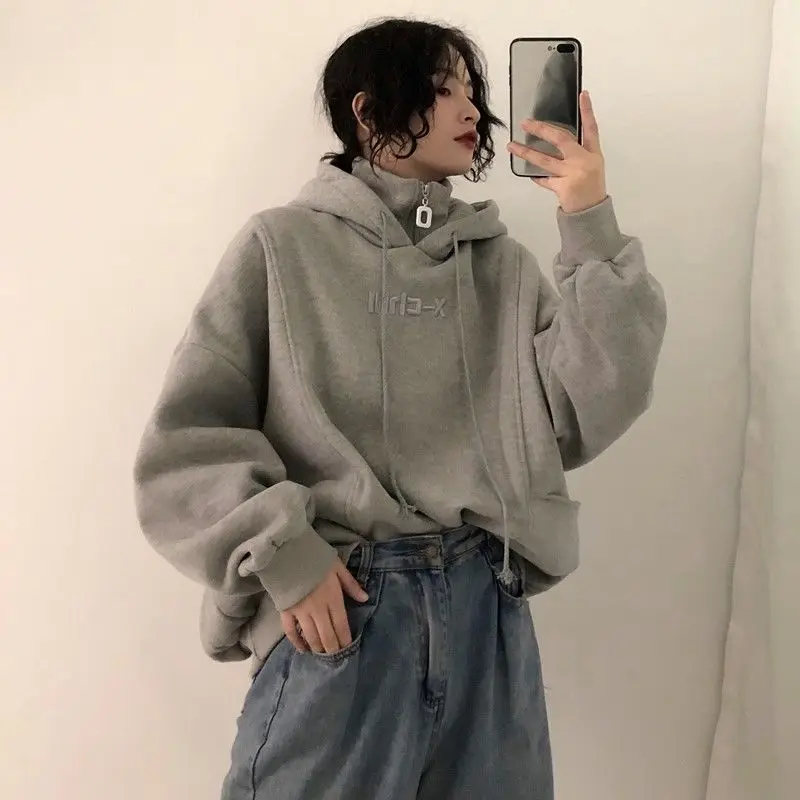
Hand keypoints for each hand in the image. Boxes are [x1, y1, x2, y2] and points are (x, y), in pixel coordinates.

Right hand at [280, 559, 368, 653]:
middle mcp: (318, 609)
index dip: (345, 639)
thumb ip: (351, 584)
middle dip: (333, 649)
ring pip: (311, 637)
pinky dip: (296, 642)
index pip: (341, 625)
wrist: (287, 552)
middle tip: (337, 657)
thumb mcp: (337, 567)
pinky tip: (303, 649)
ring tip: (323, 654)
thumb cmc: (315, 558)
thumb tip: (365, 599)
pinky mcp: (285, 611)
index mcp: (332, 598)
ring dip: (318, 648)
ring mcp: (300, 612)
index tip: (348, 649)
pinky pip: (290, 632)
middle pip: (327, 636)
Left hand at [507, 90, 606, 213]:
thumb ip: (577, 154)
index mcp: (593, 153)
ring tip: (511, 146)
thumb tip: (555, 141)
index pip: (591, 128)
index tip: (583, 94)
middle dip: (542, 129)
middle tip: (526, 123)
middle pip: (561, 139)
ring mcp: (573, 174)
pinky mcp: (563, 187)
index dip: (587, 111)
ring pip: (545, 160)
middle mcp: (584, 160)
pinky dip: (536, 177)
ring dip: (526, 152)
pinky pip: (544, 179)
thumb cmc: (591, 189)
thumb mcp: (591, 167)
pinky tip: (529, 174)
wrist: (592, 213)